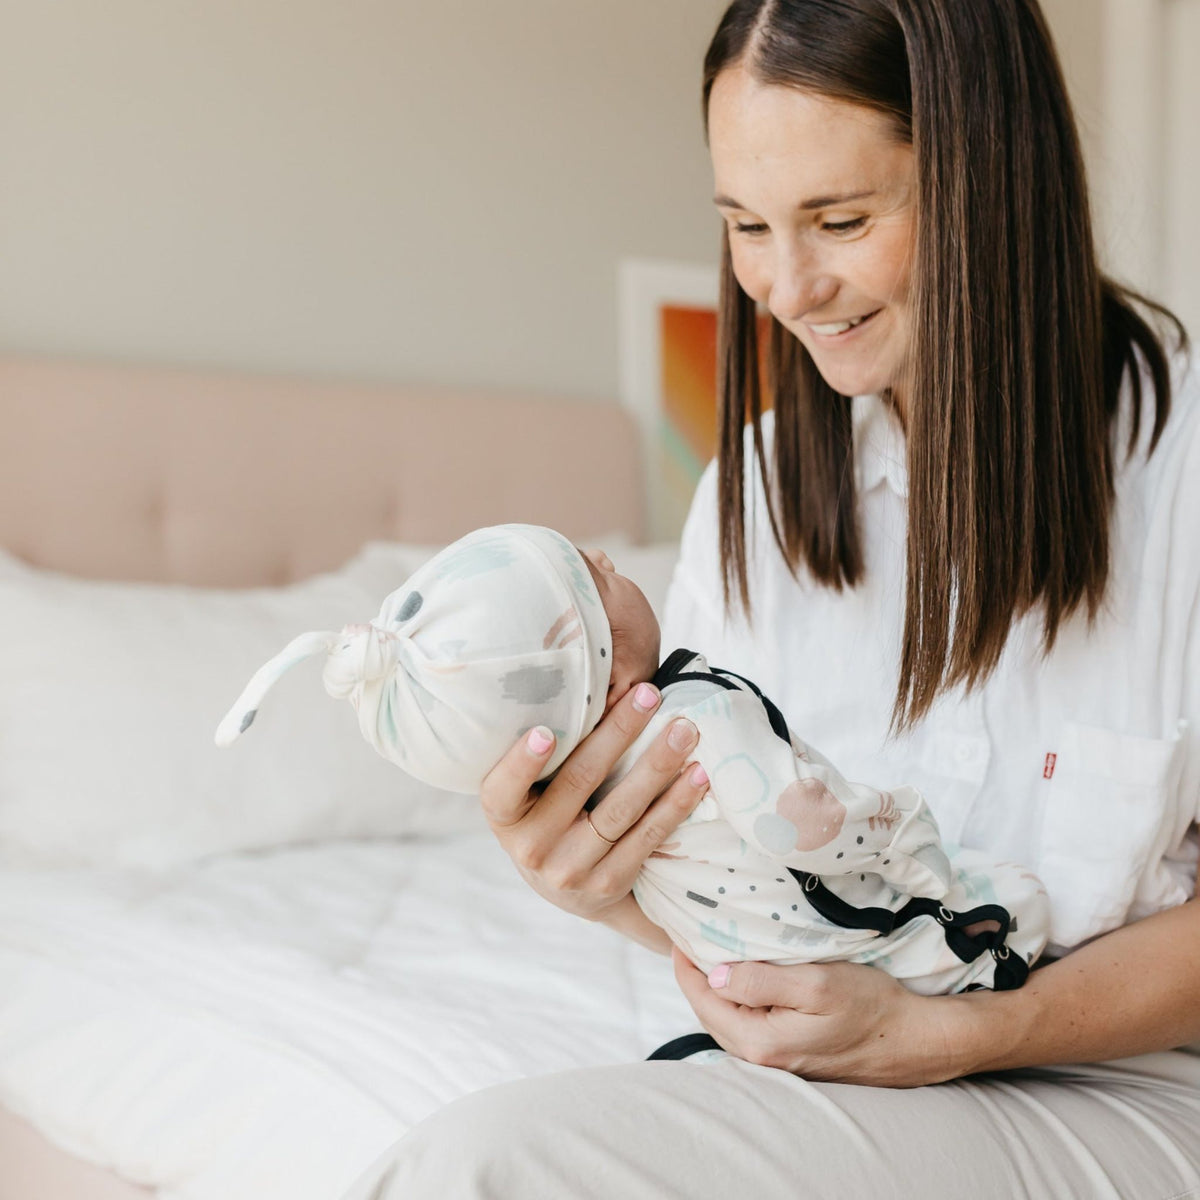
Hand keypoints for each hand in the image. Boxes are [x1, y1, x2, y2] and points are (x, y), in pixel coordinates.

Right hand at [480, 682, 709, 926]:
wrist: (564, 888)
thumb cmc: (545, 816)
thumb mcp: (525, 794)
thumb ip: (543, 755)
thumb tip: (585, 683)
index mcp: (504, 817)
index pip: (503, 790)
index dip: (522, 763)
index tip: (544, 732)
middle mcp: (532, 846)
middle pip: (578, 781)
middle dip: (618, 733)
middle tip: (649, 694)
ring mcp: (571, 869)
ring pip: (621, 809)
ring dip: (658, 765)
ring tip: (684, 731)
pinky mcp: (610, 882)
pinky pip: (648, 836)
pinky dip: (676, 803)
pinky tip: (697, 776)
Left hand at [671, 948, 967, 1087]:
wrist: (912, 1039)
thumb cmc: (869, 1006)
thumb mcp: (815, 983)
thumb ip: (760, 980)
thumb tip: (713, 974)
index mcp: (759, 1040)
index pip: (701, 998)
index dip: (685, 963)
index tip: (679, 931)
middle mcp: (761, 1056)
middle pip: (708, 1009)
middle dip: (695, 973)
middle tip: (690, 934)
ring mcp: (776, 1057)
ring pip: (727, 1016)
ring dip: (716, 985)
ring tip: (712, 948)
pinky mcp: (789, 1051)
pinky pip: (748, 1021)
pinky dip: (738, 996)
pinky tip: (744, 974)